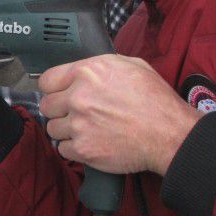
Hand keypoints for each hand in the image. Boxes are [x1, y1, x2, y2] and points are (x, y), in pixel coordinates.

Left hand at [38, 54, 200, 175]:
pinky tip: (90, 143)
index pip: (47, 80)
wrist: (169, 134)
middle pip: (46, 106)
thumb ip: (100, 66)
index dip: (54, 88)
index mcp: (87, 73)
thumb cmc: (155, 100)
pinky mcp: (83, 149)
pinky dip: (74, 149)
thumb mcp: (131, 66)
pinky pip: (63, 149)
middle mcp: (78, 97)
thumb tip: (84, 71)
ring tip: (85, 130)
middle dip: (59, 110)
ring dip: (65, 130)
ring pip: (52, 129)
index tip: (60, 94)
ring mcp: (78, 125)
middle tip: (75, 114)